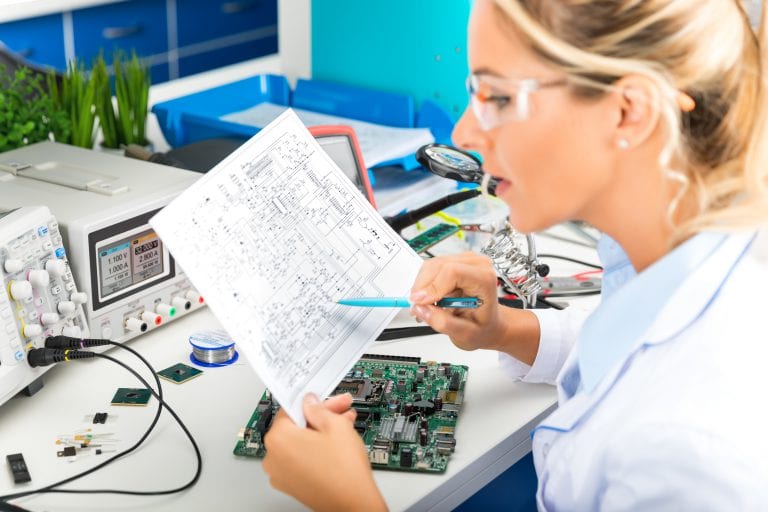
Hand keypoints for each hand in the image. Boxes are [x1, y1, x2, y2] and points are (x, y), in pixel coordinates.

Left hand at [263, 393, 386, 511]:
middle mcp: (273, 457)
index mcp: (278, 438)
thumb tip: (311, 403)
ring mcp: (281, 474)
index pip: (292, 408)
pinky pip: (301, 459)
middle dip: (321, 416)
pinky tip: (336, 443)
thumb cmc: (344, 471)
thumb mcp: (336, 425)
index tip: (324, 398)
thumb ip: (319, 409)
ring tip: (345, 426)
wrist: (354, 504)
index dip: (314, 401)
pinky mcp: (291, 485)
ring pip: (301, 442)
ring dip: (322, 432)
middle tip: (341, 410)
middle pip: (297, 426)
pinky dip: (316, 449)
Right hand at [409, 252, 503, 350]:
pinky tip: (431, 298)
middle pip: (438, 267)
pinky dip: (424, 284)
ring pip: (430, 266)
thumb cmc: (482, 325)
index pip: (452, 272)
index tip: (421, 303)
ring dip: (422, 287)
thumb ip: (443, 323)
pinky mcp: (453, 261)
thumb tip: (422, 309)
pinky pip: (430, 268)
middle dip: (423, 288)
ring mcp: (464, 260)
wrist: (487, 321)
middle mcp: (476, 264)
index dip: (433, 287)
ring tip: (428, 306)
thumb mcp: (465, 334)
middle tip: (420, 308)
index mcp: (485, 280)